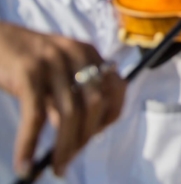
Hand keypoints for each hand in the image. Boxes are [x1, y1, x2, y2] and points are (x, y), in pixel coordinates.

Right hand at [0, 22, 125, 176]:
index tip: (97, 135)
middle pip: (95, 104)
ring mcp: (54, 62)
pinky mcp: (29, 72)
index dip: (111, 115)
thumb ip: (71, 97)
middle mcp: (77, 55)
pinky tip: (25, 162)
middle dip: (86, 137)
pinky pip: (36, 116)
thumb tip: (79, 137)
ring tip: (58, 167)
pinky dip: (30, 144)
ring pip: (69, 113)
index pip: (116, 87)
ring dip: (65, 147)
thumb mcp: (57, 74)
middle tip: (72, 158)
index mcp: (89, 53)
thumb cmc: (27, 62)